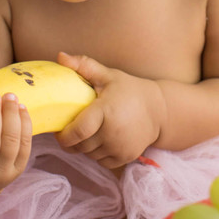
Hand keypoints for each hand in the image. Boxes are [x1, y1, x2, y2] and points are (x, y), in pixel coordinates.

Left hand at [54, 52, 163, 168]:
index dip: (64, 136)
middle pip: (80, 145)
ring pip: (90, 155)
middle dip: (72, 140)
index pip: (78, 131)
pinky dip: (97, 154)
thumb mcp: (108, 75)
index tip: (59, 130)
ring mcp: (120, 147)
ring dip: (84, 147)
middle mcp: (113, 132)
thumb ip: (84, 66)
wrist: (159, 110)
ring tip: (87, 133)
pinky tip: (101, 140)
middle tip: (71, 129)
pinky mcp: (126, 157)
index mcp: (106, 111)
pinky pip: (102, 162)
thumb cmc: (129, 90)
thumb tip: (60, 56)